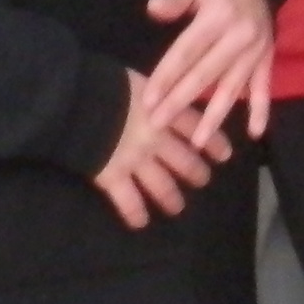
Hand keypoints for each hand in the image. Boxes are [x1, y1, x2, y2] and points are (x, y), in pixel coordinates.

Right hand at [94, 70, 227, 228]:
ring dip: (172, 198)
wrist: (77, 100)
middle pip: (184, 160)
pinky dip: (135, 213)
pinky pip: (128, 201)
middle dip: (196, 173)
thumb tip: (165, 97)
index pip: (196, 128)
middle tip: (203, 180)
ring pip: (162, 184)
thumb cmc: (104, 84)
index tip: (226, 155)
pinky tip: (140, 223)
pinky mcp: (113, 176)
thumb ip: (155, 94)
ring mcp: (136, 160)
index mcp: (164, 112)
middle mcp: (156, 138)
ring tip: (177, 208)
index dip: (213, 142)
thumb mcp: (139, 81)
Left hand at [144, 0, 276, 146]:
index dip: (166, 77)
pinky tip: (255, 133)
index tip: (148, 101)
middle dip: (180, 102)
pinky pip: (264, 87)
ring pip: (232, 88)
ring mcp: (256, 50)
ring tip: (198, 141)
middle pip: (205, 75)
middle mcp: (240, 36)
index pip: (187, 52)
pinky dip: (261, 110)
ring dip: (215, 116)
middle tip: (158, 125)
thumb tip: (153, 7)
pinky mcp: (267, 58)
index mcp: (219, 16)